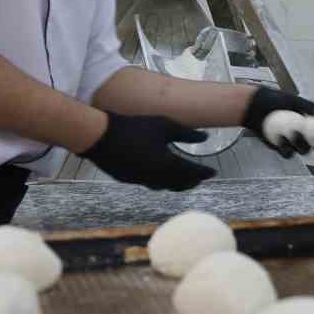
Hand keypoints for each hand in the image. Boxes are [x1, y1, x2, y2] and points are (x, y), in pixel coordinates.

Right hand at [83, 113, 214, 190]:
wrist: (100, 136)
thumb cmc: (134, 127)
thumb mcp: (164, 126)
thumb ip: (187, 134)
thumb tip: (205, 137)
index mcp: (167, 164)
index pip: (192, 172)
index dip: (204, 173)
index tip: (213, 172)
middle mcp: (156, 177)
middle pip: (180, 185)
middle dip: (192, 182)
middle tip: (201, 178)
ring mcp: (141, 181)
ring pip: (165, 187)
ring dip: (177, 184)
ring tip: (184, 179)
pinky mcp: (129, 180)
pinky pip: (151, 185)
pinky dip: (161, 182)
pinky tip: (161, 176)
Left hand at [243, 87, 313, 157]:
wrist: (253, 107)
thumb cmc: (274, 100)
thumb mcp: (293, 101)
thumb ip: (310, 107)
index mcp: (312, 119)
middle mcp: (306, 132)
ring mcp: (294, 141)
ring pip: (305, 150)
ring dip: (302, 144)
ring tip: (293, 132)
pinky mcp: (283, 148)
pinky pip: (289, 153)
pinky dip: (286, 147)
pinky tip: (280, 138)